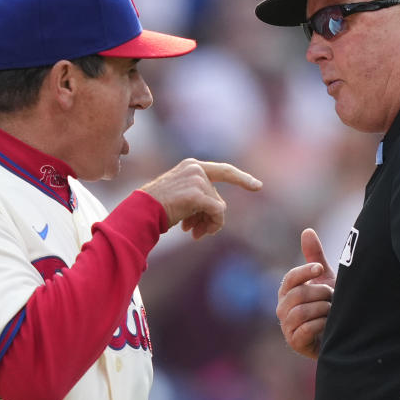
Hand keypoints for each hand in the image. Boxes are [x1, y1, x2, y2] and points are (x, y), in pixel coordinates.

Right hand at [140, 159, 260, 238]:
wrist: (141, 211)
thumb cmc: (156, 207)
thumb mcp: (180, 196)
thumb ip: (199, 197)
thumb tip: (218, 212)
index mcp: (192, 166)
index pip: (223, 170)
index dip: (242, 179)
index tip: (258, 186)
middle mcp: (196, 169)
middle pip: (218, 198)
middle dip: (209, 217)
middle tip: (195, 232)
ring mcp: (197, 180)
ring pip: (219, 207)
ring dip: (208, 224)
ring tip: (192, 232)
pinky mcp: (198, 194)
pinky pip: (217, 213)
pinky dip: (212, 225)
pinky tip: (195, 232)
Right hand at [275, 228, 334, 358]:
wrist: (336, 335)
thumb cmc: (327, 305)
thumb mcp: (323, 279)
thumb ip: (314, 257)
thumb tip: (307, 231)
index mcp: (287, 291)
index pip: (291, 278)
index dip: (305, 272)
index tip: (320, 269)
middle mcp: (282, 308)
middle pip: (299, 294)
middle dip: (321, 294)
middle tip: (333, 297)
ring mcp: (287, 326)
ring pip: (303, 311)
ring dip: (323, 309)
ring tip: (332, 311)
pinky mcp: (295, 342)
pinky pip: (307, 328)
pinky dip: (321, 324)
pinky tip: (329, 324)